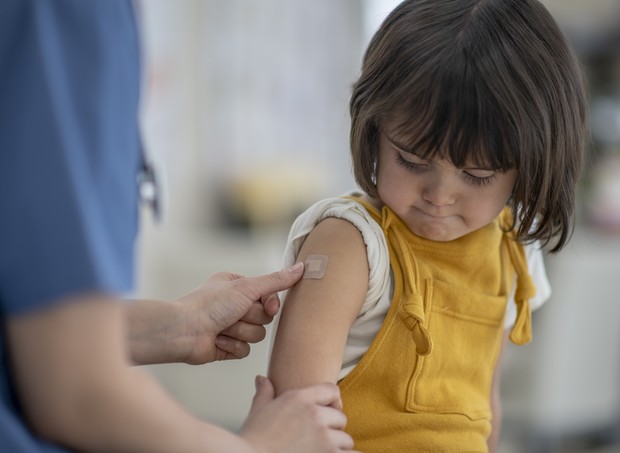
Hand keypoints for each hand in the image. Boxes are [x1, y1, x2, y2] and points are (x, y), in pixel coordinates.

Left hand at [175, 263, 303, 363]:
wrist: (184, 331)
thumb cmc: (210, 304)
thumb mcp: (247, 287)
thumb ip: (276, 281)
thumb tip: (302, 268)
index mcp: (238, 285)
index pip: (270, 295)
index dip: (270, 303)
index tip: (267, 305)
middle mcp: (235, 304)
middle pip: (265, 317)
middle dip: (251, 318)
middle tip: (233, 314)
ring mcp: (231, 326)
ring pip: (257, 335)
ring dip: (241, 332)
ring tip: (222, 327)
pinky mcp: (227, 346)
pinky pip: (245, 351)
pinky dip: (232, 346)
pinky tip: (218, 340)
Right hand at [240, 376, 356, 452]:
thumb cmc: (253, 440)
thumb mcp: (258, 410)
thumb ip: (265, 392)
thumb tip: (262, 379)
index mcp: (300, 398)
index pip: (332, 390)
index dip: (331, 402)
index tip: (327, 411)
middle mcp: (315, 415)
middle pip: (341, 418)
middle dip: (332, 428)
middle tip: (318, 438)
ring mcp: (324, 437)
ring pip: (346, 440)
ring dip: (337, 447)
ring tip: (320, 450)